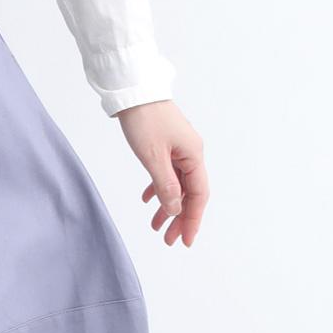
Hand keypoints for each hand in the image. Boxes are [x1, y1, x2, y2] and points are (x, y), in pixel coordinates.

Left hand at [115, 100, 207, 247]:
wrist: (134, 92)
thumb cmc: (144, 120)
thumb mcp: (153, 157)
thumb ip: (166, 185)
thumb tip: (176, 209)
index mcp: (193, 156)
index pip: (198, 195)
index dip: (192, 220)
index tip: (185, 240)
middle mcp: (190, 154)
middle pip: (190, 193)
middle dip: (180, 218)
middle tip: (169, 240)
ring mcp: (179, 150)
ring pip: (177, 185)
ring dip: (168, 206)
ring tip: (155, 226)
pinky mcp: (167, 146)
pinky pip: (167, 173)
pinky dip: (159, 189)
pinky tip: (148, 200)